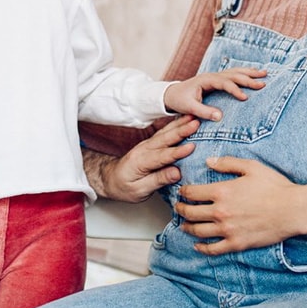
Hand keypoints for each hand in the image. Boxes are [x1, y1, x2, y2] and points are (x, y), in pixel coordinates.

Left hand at [85, 116, 200, 201]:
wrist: (111, 178)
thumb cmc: (124, 187)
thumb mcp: (139, 190)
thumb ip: (157, 180)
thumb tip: (177, 173)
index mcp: (141, 162)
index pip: (162, 156)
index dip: (177, 152)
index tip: (192, 147)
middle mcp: (144, 149)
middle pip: (165, 138)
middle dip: (182, 130)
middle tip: (196, 123)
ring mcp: (147, 144)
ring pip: (166, 132)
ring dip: (180, 124)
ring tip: (194, 117)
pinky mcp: (151, 143)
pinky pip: (165, 132)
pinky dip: (175, 124)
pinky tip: (185, 119)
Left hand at [163, 67, 266, 120]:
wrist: (172, 94)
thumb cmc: (179, 100)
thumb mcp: (189, 107)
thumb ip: (203, 112)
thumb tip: (220, 117)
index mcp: (206, 80)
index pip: (224, 83)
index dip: (235, 90)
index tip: (245, 98)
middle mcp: (212, 75)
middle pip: (233, 75)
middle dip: (248, 79)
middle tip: (263, 84)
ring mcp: (215, 76)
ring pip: (235, 72)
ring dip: (250, 73)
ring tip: (265, 73)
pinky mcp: (217, 80)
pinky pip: (233, 75)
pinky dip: (244, 74)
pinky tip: (253, 74)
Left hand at [175, 156, 306, 254]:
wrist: (293, 210)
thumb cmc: (275, 187)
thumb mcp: (251, 167)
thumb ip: (227, 163)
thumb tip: (208, 161)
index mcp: (222, 191)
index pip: (192, 193)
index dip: (183, 191)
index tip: (182, 191)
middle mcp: (220, 212)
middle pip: (190, 212)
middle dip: (181, 209)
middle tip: (179, 207)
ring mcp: (227, 230)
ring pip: (198, 231)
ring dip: (187, 227)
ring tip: (184, 225)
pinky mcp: (237, 243)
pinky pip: (213, 249)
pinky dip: (202, 248)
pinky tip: (198, 245)